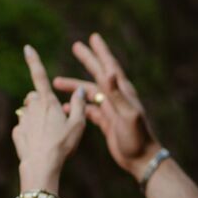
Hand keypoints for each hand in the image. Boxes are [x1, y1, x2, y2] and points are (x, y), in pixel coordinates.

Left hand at [12, 45, 87, 188]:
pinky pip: (23, 128)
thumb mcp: (79, 124)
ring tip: (48, 134)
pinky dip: (30, 133)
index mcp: (48, 102)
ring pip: (28, 112)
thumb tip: (79, 90)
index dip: (34, 61)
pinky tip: (39, 144)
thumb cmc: (63, 144)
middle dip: (40, 101)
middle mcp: (33, 107)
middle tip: (53, 116)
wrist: (42, 165)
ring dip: (35, 118)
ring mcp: (23, 120)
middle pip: (34, 97)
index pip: (40, 76)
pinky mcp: (17, 133)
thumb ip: (79, 105)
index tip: (27, 48)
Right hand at [53, 33, 160, 176]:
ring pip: (89, 93)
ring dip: (74, 88)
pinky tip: (64, 107)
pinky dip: (76, 107)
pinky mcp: (107, 122)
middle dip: (87, 60)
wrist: (141, 160)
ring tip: (56, 82)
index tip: (93, 37)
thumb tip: (107, 72)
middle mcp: (117, 97)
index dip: (102, 52)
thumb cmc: (137, 138)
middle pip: (98, 74)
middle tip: (75, 46)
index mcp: (123, 92)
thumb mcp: (127, 114)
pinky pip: (89, 110)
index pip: (110, 66)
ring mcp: (111, 109)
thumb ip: (117, 94)